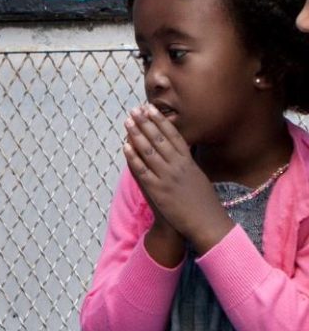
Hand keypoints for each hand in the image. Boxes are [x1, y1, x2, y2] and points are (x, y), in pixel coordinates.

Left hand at [122, 105, 232, 254]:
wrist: (205, 222)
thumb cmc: (202, 201)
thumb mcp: (197, 176)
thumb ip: (186, 163)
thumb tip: (178, 151)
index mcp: (188, 161)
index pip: (172, 135)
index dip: (160, 121)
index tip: (150, 109)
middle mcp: (178, 166)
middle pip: (159, 139)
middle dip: (145, 123)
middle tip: (134, 110)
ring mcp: (167, 177)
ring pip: (149, 151)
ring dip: (136, 135)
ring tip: (127, 122)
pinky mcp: (157, 190)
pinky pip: (142, 170)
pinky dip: (133, 157)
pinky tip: (125, 146)